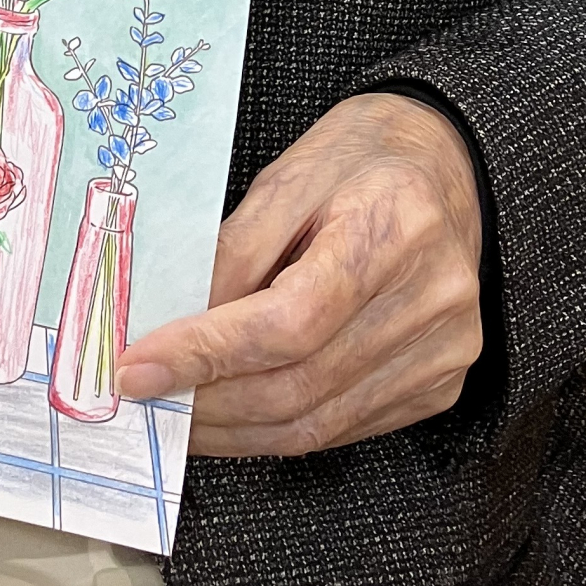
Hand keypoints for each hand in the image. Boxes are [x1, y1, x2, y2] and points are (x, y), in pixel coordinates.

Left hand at [115, 92, 482, 456]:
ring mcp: (445, 349)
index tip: (139, 366)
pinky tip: (236, 412)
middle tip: (146, 395)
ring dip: (235, 429)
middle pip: (300, 383)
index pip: (290, 320)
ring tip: (178, 411)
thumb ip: (233, 251)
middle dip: (209, 400)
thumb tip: (171, 325)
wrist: (446, 162)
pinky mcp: (441, 382)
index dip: (207, 353)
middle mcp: (433, 297)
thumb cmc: (361, 156)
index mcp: (396, 224)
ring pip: (318, 423)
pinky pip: (344, 428)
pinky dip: (279, 429)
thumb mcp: (288, 176)